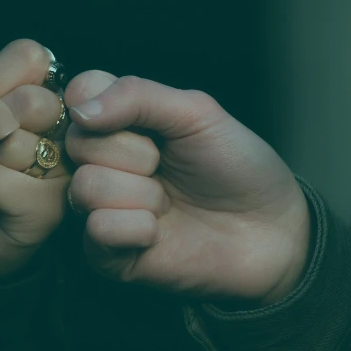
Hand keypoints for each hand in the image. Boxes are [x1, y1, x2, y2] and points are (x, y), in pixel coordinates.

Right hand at [64, 71, 310, 304]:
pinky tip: (159, 233)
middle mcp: (104, 163)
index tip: (145, 121)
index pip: (78, 95)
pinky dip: (135, 229)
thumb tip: (80, 108)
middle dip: (135, 153)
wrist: (272, 230)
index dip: (104, 105)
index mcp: (120, 122)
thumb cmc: (238, 167)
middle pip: (78, 143)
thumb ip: (137, 96)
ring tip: (168, 203)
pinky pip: (97, 230)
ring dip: (141, 194)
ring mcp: (103, 208)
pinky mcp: (108, 255)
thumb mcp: (197, 113)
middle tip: (166, 165)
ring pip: (86, 187)